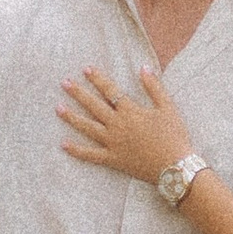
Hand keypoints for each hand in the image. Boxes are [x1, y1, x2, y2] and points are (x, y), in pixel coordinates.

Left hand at [59, 63, 193, 184]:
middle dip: (78, 93)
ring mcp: (112, 143)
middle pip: (94, 106)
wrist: (174, 166)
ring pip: (88, 128)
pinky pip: (90, 155)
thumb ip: (154, 87)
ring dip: (72, 117)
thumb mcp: (168, 107)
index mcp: (130, 112)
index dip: (97, 79)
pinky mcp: (112, 160)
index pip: (110, 91)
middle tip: (64, 83)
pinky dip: (76, 150)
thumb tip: (143, 67)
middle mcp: (117, 126)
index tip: (85, 69)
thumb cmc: (174, 136)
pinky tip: (63, 144)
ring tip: (58, 108)